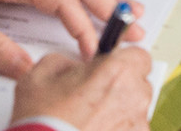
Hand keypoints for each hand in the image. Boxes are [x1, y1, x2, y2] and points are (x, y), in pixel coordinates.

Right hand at [10, 48, 152, 130]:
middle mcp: (135, 98)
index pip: (139, 56)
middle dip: (119, 87)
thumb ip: (66, 61)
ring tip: (88, 121)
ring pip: (134, 112)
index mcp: (118, 72)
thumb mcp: (41, 74)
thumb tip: (72, 67)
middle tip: (92, 95)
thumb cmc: (42, 121)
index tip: (107, 67)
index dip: (121, 61)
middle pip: (138, 84)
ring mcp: (137, 127)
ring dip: (117, 113)